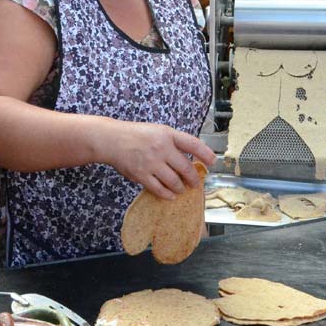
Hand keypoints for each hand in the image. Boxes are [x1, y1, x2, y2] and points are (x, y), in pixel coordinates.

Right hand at [97, 120, 215, 199]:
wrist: (112, 140)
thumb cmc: (136, 135)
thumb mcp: (158, 131)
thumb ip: (173, 142)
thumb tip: (190, 158)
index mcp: (167, 134)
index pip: (192, 144)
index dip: (205, 154)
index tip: (213, 162)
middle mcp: (162, 148)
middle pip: (186, 168)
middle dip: (194, 179)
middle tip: (196, 183)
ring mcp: (152, 163)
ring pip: (174, 182)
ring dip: (181, 188)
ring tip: (182, 189)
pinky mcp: (142, 175)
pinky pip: (159, 189)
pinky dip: (167, 194)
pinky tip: (170, 195)